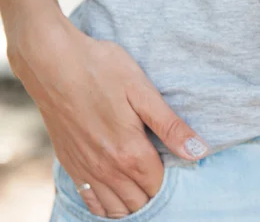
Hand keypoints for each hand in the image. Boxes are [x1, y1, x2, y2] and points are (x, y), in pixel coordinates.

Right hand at [7, 15, 208, 217]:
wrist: (51, 61)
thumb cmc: (101, 69)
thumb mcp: (143, 91)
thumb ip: (170, 126)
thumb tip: (199, 151)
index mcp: (129, 151)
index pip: (158, 184)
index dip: (170, 174)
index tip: (173, 158)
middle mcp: (106, 168)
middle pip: (138, 200)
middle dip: (152, 190)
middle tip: (159, 168)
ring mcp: (84, 169)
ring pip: (114, 207)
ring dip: (132, 201)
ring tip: (141, 182)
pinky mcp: (69, 163)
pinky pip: (89, 201)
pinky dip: (105, 204)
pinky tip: (114, 190)